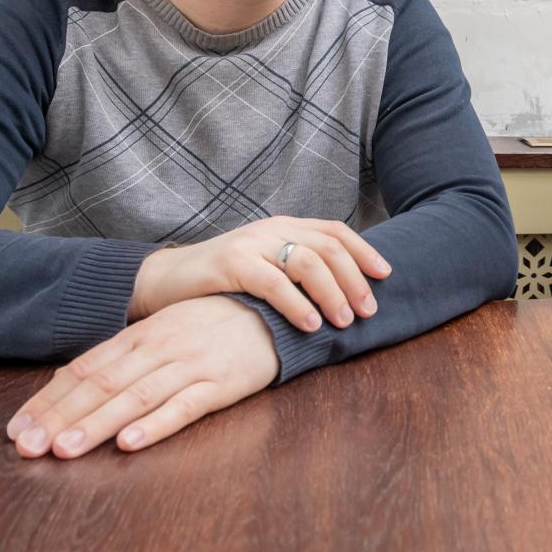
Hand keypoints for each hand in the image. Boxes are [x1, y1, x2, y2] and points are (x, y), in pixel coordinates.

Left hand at [7, 295, 278, 458]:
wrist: (274, 308)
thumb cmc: (214, 321)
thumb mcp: (164, 328)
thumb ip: (124, 354)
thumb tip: (75, 382)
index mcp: (141, 333)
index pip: (84, 367)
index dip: (49, 399)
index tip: (17, 428)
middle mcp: (160, 346)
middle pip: (102, 384)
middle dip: (60, 417)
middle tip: (27, 446)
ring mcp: (191, 364)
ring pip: (135, 397)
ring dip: (97, 424)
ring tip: (65, 450)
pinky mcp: (222, 383)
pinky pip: (184, 406)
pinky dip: (155, 425)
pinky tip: (130, 443)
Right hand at [129, 217, 389, 330]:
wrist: (164, 280)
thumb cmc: (221, 282)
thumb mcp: (265, 268)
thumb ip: (296, 272)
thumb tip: (345, 295)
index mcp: (284, 227)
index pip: (335, 231)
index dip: (364, 251)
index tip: (386, 275)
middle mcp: (272, 229)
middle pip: (329, 246)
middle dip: (355, 278)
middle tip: (368, 310)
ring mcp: (251, 243)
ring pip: (307, 261)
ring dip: (333, 292)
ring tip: (345, 320)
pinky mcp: (230, 263)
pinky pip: (273, 281)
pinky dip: (297, 303)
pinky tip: (311, 323)